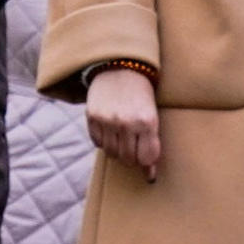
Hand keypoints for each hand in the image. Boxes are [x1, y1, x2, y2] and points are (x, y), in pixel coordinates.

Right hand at [86, 66, 162, 181]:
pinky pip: (97, 142)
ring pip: (111, 153)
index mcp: (147, 121)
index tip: (146, 159)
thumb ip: (151, 143)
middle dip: (132, 159)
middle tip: (133, 149)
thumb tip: (150, 176)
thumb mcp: (151, 115)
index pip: (146, 158)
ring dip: (117, 150)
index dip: (147, 162)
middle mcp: (127, 122)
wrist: (119, 67)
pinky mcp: (92, 116)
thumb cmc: (140, 94)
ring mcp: (108, 120)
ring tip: (121, 138)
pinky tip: (109, 131)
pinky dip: (103, 141)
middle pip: (128, 159)